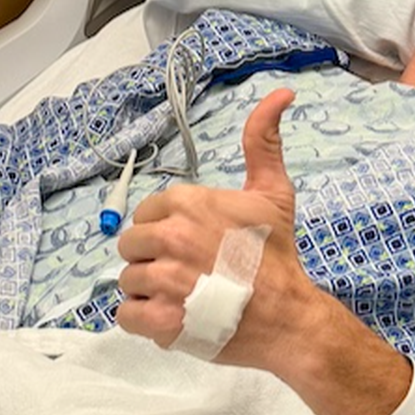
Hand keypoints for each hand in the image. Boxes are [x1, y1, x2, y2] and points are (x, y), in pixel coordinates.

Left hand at [116, 89, 324, 373]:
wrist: (288, 316)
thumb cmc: (277, 256)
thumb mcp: (273, 193)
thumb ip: (263, 142)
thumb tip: (280, 94)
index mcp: (190, 203)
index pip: (147, 212)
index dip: (166, 228)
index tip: (193, 243)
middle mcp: (172, 237)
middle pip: (131, 245)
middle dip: (153, 258)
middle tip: (189, 270)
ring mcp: (164, 281)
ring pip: (128, 281)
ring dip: (150, 291)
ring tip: (184, 295)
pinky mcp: (160, 321)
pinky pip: (126, 315)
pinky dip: (145, 321)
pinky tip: (174, 317)